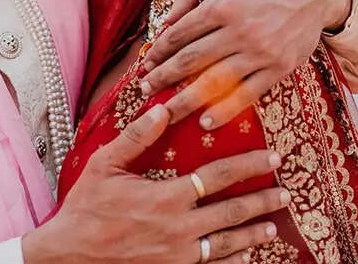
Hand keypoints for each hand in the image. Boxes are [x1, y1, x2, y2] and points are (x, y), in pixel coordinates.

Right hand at [23, 105, 286, 263]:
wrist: (71, 256)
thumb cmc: (86, 207)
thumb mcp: (105, 165)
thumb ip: (135, 137)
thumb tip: (162, 108)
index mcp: (167, 198)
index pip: (218, 177)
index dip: (247, 165)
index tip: (271, 157)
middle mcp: (180, 229)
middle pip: (232, 213)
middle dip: (262, 200)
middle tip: (286, 191)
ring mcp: (179, 256)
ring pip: (227, 245)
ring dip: (253, 233)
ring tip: (274, 225)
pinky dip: (232, 262)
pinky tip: (245, 257)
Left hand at [139, 0, 352, 126]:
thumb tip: (168, 19)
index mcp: (222, 4)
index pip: (180, 33)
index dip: (159, 51)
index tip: (145, 64)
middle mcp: (239, 30)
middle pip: (192, 61)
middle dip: (164, 77)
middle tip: (145, 90)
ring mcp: (260, 53)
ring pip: (215, 83)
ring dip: (186, 100)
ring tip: (166, 112)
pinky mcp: (279, 69)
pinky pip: (247, 95)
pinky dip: (225, 111)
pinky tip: (206, 122)